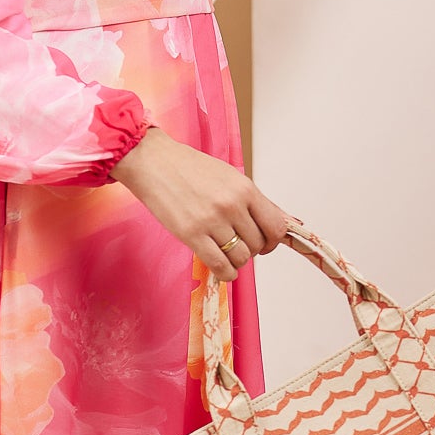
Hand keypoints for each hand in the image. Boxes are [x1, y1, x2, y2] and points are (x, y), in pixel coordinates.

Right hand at [110, 126, 292, 279]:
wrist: (152, 161)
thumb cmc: (189, 167)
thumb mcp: (229, 176)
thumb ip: (253, 201)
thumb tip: (282, 222)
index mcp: (245, 189)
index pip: (276, 227)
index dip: (273, 241)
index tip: (264, 243)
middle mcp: (232, 205)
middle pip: (258, 245)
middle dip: (251, 250)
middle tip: (236, 245)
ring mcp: (212, 220)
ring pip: (241, 258)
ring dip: (235, 261)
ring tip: (224, 252)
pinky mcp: (191, 234)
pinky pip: (220, 266)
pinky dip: (225, 273)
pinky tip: (221, 269)